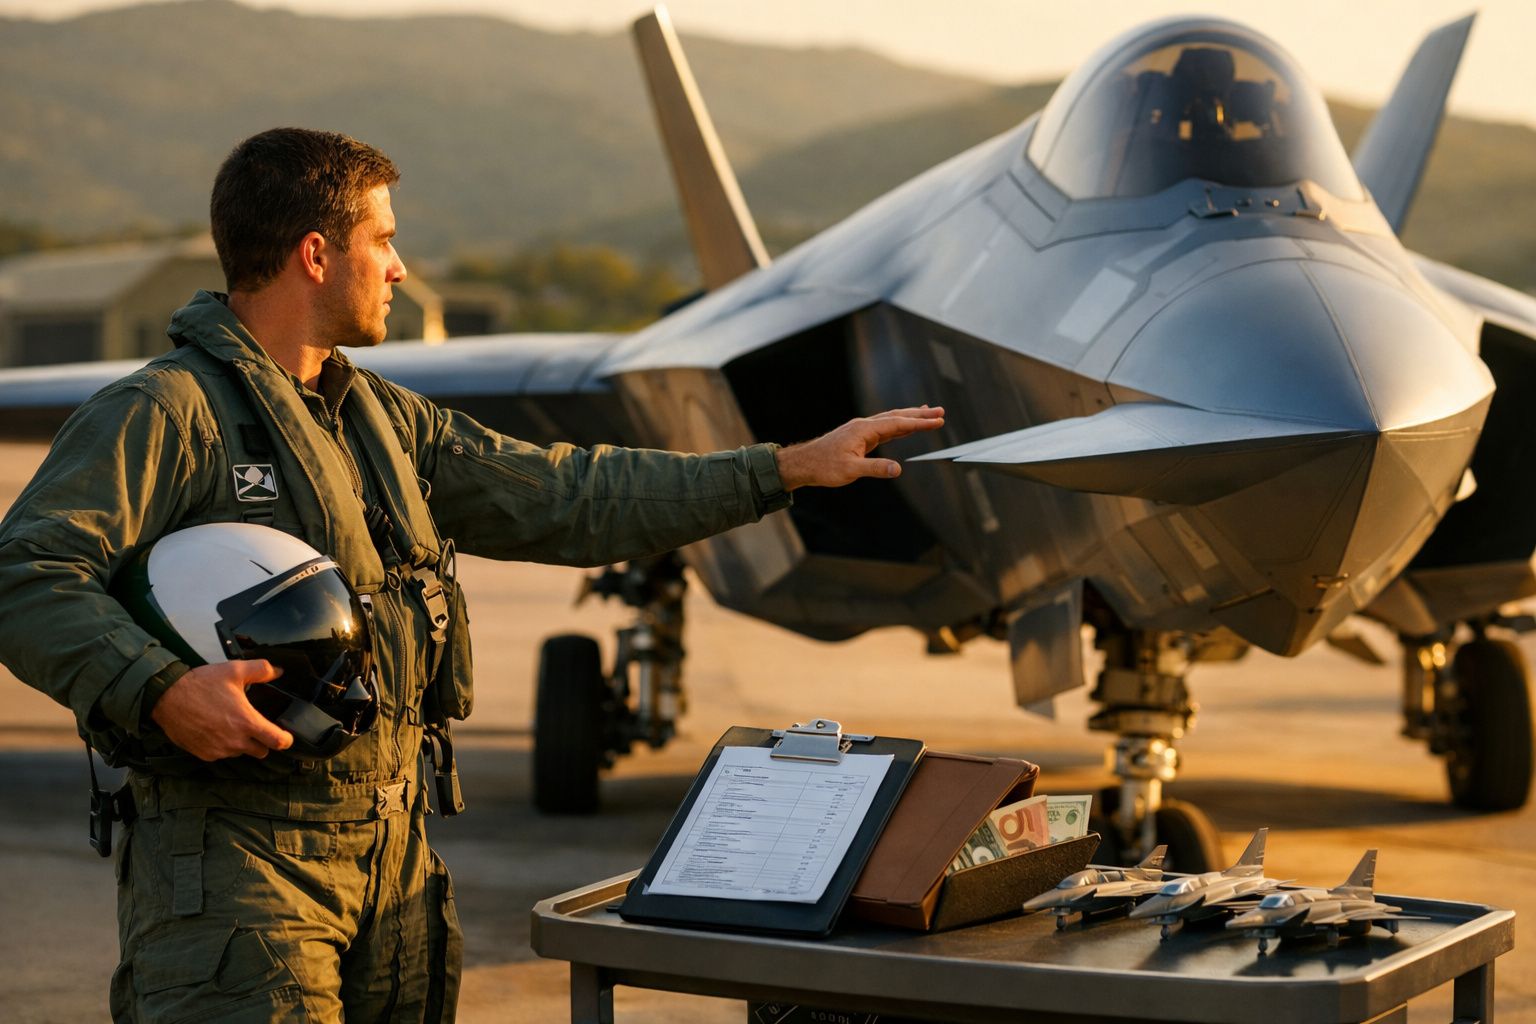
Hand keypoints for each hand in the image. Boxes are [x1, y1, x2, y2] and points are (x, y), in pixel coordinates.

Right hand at [150, 660, 293, 760]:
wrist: (167, 697)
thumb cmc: (200, 684)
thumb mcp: (234, 670)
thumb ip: (260, 670)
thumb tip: (277, 672)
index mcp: (246, 722)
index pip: (277, 742)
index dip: (286, 740)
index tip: (286, 736)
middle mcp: (235, 741)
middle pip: (261, 751)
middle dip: (262, 741)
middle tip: (254, 726)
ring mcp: (218, 750)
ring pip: (240, 753)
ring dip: (240, 743)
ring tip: (229, 724)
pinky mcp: (204, 754)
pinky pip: (221, 755)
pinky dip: (222, 746)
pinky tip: (215, 729)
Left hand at [774, 405, 944, 490]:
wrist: (804, 463)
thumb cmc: (824, 467)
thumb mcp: (851, 470)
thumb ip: (875, 468)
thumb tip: (898, 469)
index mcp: (864, 430)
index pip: (898, 423)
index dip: (920, 423)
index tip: (938, 421)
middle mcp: (864, 425)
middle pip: (897, 416)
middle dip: (920, 415)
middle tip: (941, 412)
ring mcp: (861, 430)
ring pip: (890, 420)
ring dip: (910, 417)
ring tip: (928, 414)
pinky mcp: (858, 437)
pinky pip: (884, 428)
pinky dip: (898, 425)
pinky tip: (904, 426)